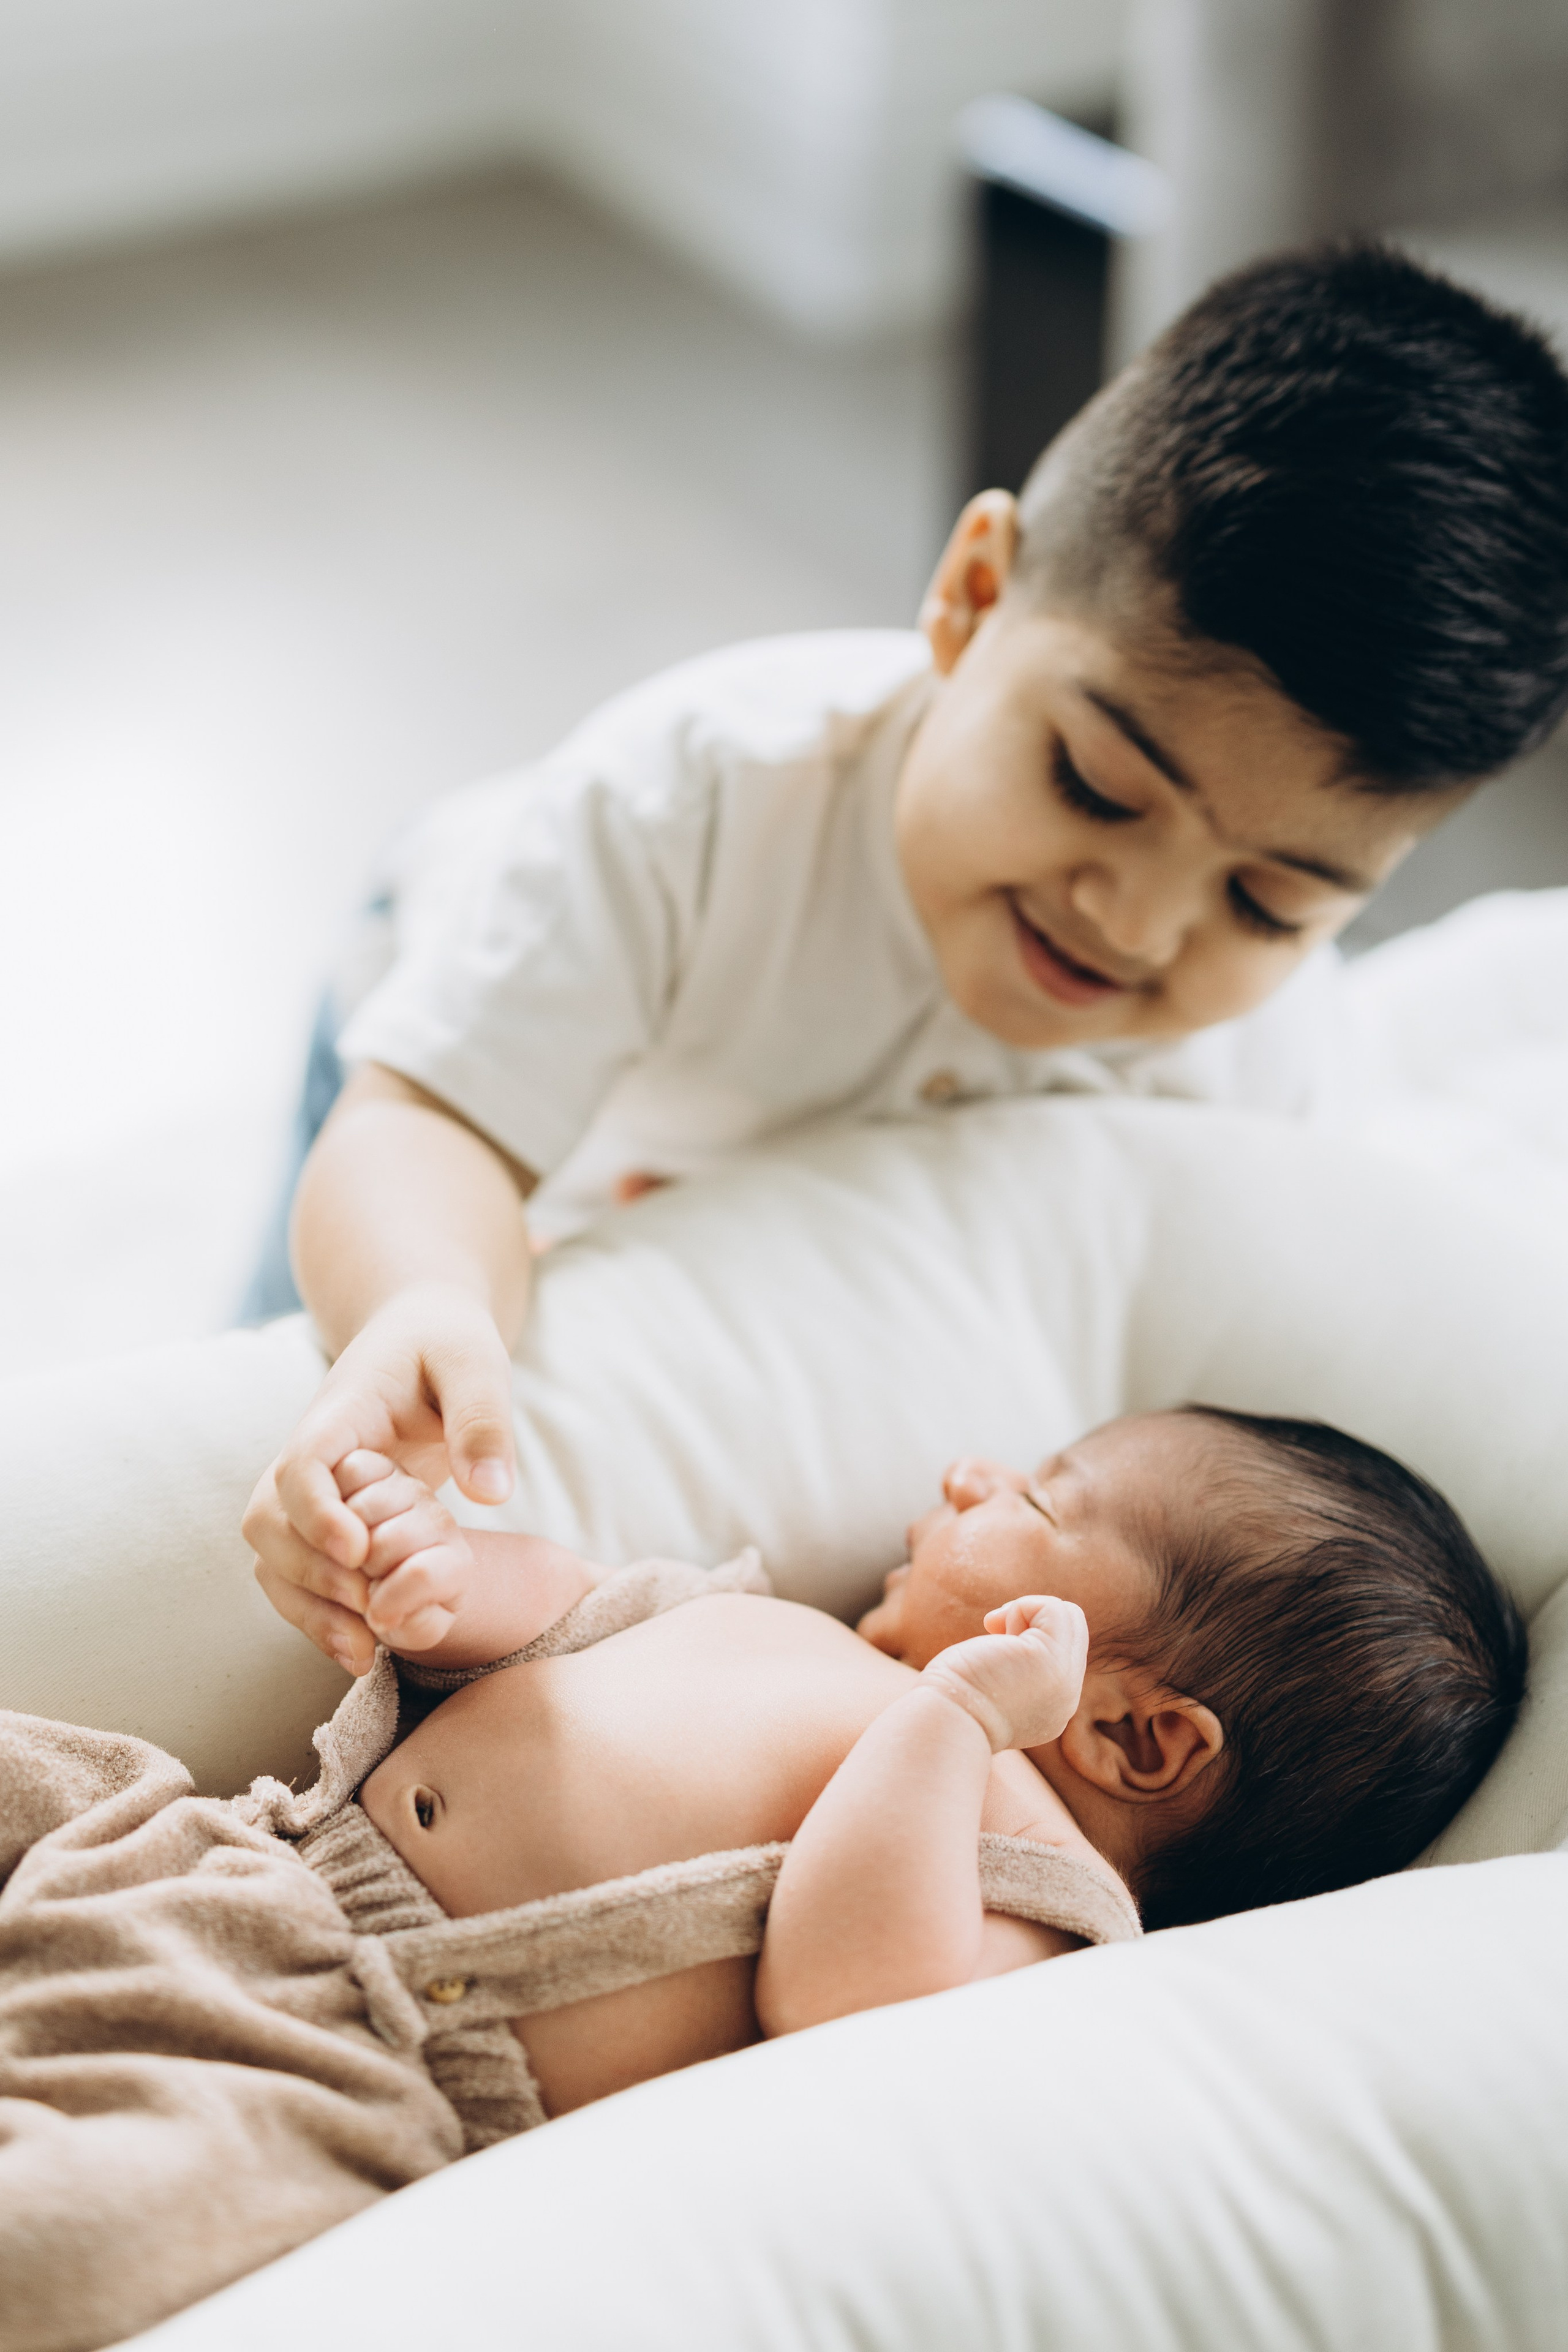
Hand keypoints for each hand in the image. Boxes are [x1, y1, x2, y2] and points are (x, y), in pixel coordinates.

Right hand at [244, 1282, 515, 1671]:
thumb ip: (482, 1421)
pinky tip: (364, 1649)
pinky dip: (316, 1614)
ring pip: (271, 1555)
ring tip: (365, 1649)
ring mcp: (308, 1490)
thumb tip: (491, 1494)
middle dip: (309, 1573)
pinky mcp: (322, 1518)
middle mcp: (308, 1454)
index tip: (358, 1551)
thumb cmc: (447, 1345)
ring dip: (306, 1606)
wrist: (418, 1334)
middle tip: (372, 1605)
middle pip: (268, 1520)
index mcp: (340, 1411)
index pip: (301, 1464)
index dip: (317, 1512)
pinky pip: (295, 1573)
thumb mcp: (476, 1363)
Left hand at [919, 1595, 1087, 1752]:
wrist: (945, 1724)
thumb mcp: (996, 1691)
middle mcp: (1067, 1698)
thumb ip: (1016, 1673)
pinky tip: (993, 1626)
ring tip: (995, 1633)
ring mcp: (1064, 1680)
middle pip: (1074, 1632)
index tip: (996, 1648)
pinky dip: (1021, 1606)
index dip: (1033, 1636)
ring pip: (1070, 1616)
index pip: (1066, 1654)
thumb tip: (1011, 1636)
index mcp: (1054, 1708)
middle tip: (996, 1633)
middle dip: (1034, 1620)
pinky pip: (1053, 1609)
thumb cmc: (952, 1703)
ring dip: (1026, 1613)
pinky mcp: (1050, 1660)